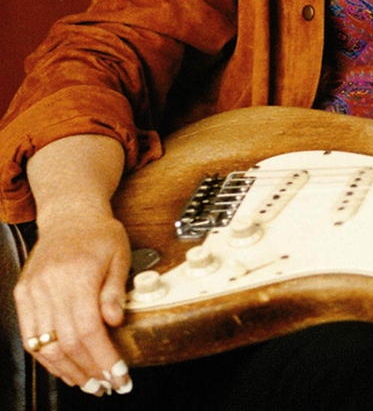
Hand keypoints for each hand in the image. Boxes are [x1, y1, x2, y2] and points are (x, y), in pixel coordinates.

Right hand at [14, 211, 133, 394]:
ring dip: (67, 371)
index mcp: (77, 275)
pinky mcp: (23, 296)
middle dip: (88, 370)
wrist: (69, 216)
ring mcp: (32, 292)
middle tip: (107, 387)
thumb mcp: (119, 255)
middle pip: (66, 343)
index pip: (87, 329)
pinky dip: (48, 358)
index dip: (103, 358)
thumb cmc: (100, 234)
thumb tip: (114, 322)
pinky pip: (31, 336)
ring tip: (89, 384)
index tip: (119, 376)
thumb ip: (115, 290)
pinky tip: (66, 368)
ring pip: (44, 346)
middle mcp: (50, 286)